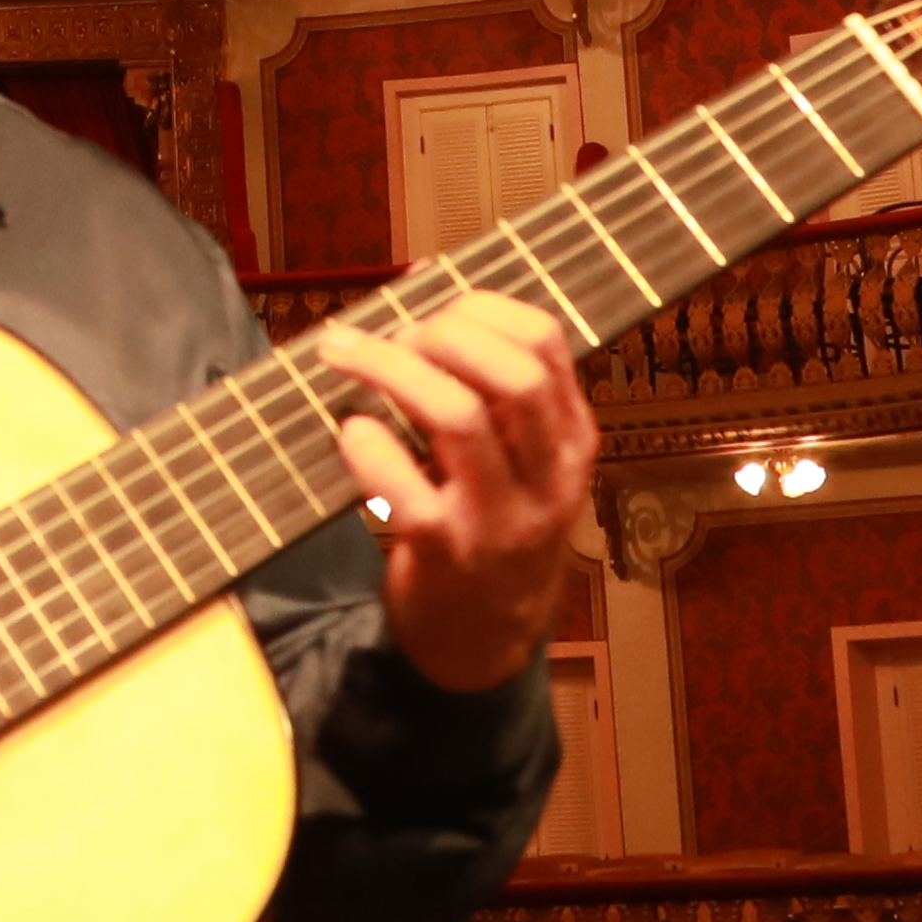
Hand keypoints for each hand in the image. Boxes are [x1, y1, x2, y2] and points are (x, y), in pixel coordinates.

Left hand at [310, 293, 600, 694]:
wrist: (482, 643)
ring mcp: (501, 520)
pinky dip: (368, 446)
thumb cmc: (490, 528)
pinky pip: (404, 486)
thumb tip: (422, 278)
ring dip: (392, 372)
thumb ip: (484, 383)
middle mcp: (549, 478)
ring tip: (349, 358)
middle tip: (393, 335)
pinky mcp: (446, 554)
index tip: (433, 304)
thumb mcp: (516, 459)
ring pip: (458, 418)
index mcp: (571, 441)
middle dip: (442, 334)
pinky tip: (350, 432)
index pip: (547, 342)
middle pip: (513, 374)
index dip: (481, 306)